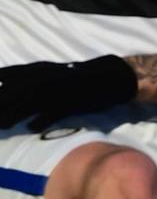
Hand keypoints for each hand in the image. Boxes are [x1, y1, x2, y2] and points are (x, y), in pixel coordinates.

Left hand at [0, 56, 137, 130]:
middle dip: (1, 103)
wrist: (105, 77)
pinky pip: (53, 111)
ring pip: (29, 103)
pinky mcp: (70, 102)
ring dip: (13, 115)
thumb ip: (26, 77)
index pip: (5, 75)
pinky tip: (32, 128)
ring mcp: (57, 90)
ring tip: (2, 126)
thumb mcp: (47, 72)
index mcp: (35, 70)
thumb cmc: (73, 77)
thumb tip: (3, 81)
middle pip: (12, 91)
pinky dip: (42, 120)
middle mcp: (42, 78)